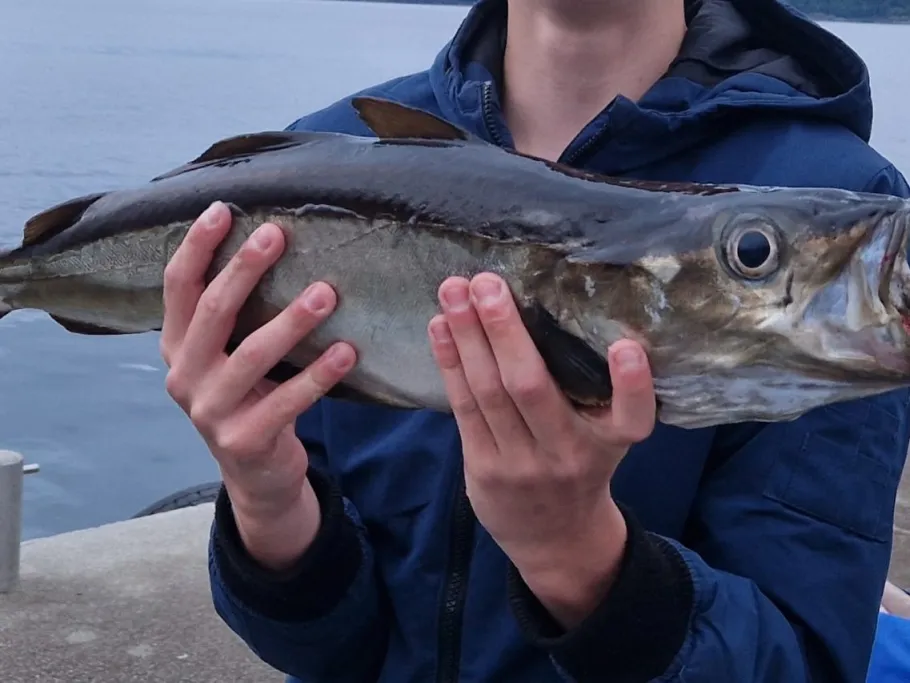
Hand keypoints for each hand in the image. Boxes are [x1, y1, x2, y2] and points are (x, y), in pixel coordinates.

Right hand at [160, 201, 356, 568]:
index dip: (197, 247)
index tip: (223, 209)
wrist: (255, 476)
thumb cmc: (249, 399)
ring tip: (327, 292)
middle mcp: (184, 376)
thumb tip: (267, 244)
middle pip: (214, 311)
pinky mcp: (245, 440)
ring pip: (253, 354)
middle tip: (279, 234)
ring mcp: (211, 412)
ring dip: (292, 320)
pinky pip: (288, 400)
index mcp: (177, 348)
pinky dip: (320, 374)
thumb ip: (232, 317)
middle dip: (245, 269)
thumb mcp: (227, 359)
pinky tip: (347, 351)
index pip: (178, 287)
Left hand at [427, 273, 655, 626]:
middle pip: (531, 388)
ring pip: (488, 393)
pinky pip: (464, 409)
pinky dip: (451, 364)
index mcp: (610, 443)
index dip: (633, 384)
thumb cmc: (582, 465)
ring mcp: (521, 465)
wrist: (556, 539)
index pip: (633, 417)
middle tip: (486, 282)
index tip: (628, 345)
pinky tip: (439, 328)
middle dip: (505, 331)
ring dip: (467, 337)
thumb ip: (595, 390)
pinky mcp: (483, 470)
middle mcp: (567, 454)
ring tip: (452, 290)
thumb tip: (551, 308)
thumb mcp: (605, 437)